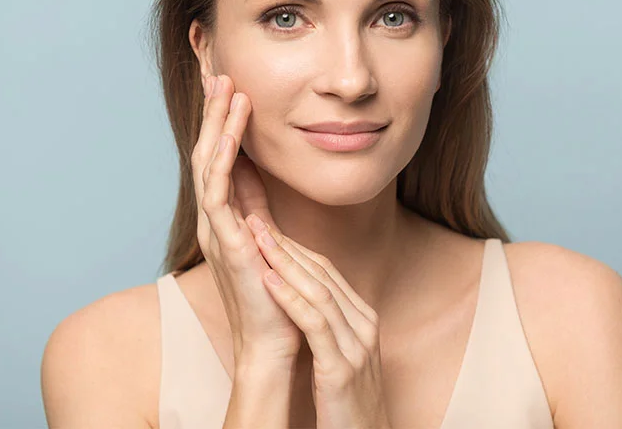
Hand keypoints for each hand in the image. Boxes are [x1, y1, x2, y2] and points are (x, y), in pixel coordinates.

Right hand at [191, 73, 302, 368]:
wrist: (273, 343)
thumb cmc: (273, 294)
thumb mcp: (265, 235)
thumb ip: (255, 203)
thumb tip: (254, 170)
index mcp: (225, 215)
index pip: (219, 154)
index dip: (220, 117)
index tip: (227, 81)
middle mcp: (214, 217)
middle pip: (208, 150)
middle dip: (212, 109)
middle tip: (217, 67)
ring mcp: (216, 228)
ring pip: (209, 163)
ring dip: (217, 123)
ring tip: (225, 86)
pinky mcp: (226, 242)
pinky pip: (218, 191)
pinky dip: (222, 158)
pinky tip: (230, 131)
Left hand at [246, 218, 393, 428]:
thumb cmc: (346, 403)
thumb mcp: (340, 354)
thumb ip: (328, 324)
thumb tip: (299, 297)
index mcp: (364, 319)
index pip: (327, 271)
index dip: (295, 247)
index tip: (267, 227)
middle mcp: (364, 325)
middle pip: (323, 273)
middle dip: (286, 245)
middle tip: (257, 219)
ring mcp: (356, 346)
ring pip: (318, 291)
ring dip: (284, 262)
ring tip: (256, 239)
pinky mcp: (342, 368)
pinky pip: (315, 324)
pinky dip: (290, 298)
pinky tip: (268, 280)